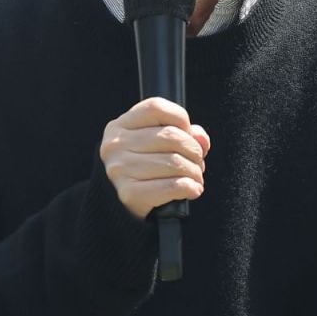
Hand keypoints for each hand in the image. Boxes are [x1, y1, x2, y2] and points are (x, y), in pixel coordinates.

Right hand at [99, 97, 210, 219]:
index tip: (187, 134)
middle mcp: (115, 144)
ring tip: (196, 177)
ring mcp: (120, 169)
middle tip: (198, 162)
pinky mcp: (129, 193)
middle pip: (171, 136)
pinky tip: (192, 189)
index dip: (181, 118)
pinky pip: (172, 186)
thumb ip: (183, 133)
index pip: (157, 107)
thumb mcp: (158, 143)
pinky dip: (190, 187)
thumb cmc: (145, 168)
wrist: (122, 207)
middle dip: (194, 151)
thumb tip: (201, 139)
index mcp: (120, 125)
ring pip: (175, 162)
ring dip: (195, 172)